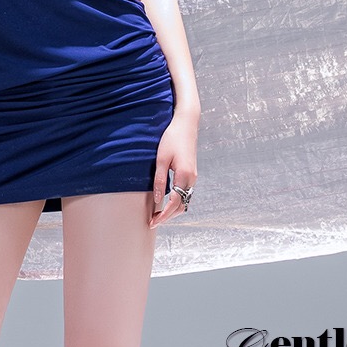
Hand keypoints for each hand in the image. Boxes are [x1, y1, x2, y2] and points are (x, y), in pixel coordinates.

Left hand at [149, 109, 197, 227]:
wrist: (186, 124)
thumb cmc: (172, 138)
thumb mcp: (161, 159)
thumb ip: (160, 180)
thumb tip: (158, 199)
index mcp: (184, 175)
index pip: (175, 202)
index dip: (164, 215)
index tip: (153, 222)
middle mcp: (192, 178)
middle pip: (182, 205)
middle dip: (168, 216)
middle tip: (152, 222)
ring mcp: (193, 176)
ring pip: (185, 200)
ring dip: (172, 210)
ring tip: (158, 215)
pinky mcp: (192, 173)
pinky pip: (186, 193)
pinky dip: (177, 201)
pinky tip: (166, 202)